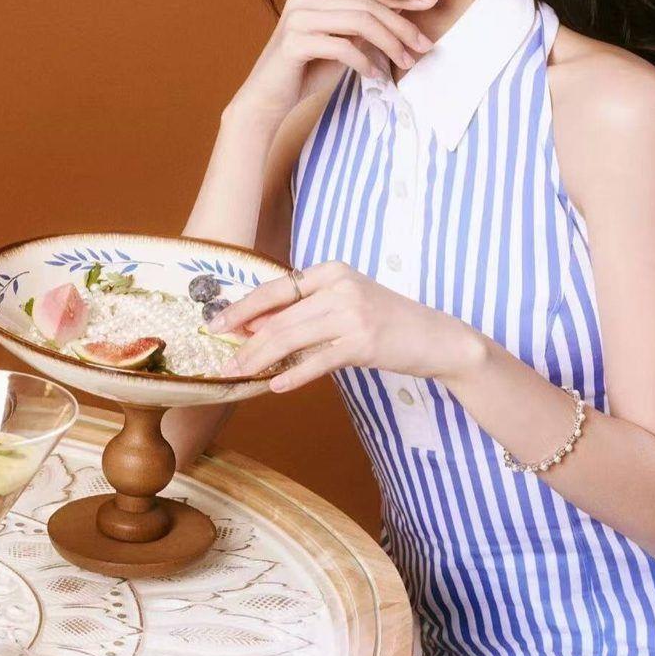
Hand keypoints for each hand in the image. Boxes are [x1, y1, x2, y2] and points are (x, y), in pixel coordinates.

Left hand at [212, 261, 480, 390]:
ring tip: (240, 375)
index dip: (243, 308)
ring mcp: (352, 313)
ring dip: (260, 360)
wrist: (436, 338)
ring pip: (291, 338)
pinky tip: (275, 384)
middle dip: (246, 342)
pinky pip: (317, 361)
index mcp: (331, 271)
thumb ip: (304, 312)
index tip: (217, 324)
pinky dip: (293, 374)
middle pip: (279, 317)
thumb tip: (255, 328)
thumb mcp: (345, 306)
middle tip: (224, 362)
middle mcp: (339, 286)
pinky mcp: (363, 342)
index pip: (275, 288)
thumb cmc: (386, 323)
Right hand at [230, 0, 438, 124]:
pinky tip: (375, 76)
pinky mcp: (294, 41)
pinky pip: (342, 47)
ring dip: (389, 44)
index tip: (431, 5)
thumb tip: (402, 22)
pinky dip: (364, 62)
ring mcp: (297, 17)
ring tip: (405, 63)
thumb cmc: (304, 73)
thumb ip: (361, 29)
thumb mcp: (339, 45)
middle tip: (423, 46)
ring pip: (359, 22)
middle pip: (366, 5)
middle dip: (401, 25)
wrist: (265, 101)